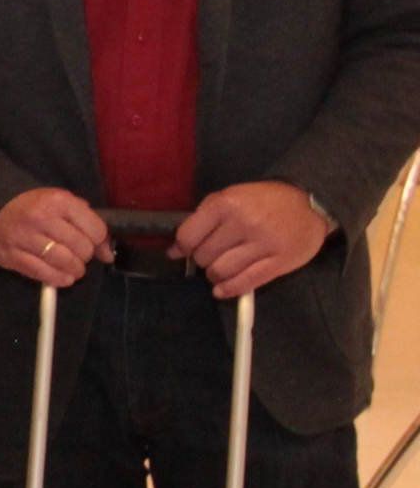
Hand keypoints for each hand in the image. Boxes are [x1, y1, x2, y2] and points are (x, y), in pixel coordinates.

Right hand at [0, 186, 112, 286]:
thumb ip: (86, 221)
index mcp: (58, 201)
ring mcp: (25, 238)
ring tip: (73, 269)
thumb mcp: (61, 203)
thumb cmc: (33, 207)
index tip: (94, 245)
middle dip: (85, 256)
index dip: (99, 241)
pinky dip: (58, 279)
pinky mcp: (12, 255)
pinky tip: (62, 277)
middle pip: (81, 248)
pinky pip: (42, 273)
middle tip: (78, 255)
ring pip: (64, 262)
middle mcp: (41, 218)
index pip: (95, 229)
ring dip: (74, 270)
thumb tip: (107, 253)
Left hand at [177, 180, 330, 297]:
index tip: (187, 250)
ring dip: (215, 275)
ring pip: (221, 272)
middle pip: (204, 256)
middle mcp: (244, 223)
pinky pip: (245, 283)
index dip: (183, 248)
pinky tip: (222, 289)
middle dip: (203, 260)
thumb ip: (201, 220)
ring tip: (220, 269)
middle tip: (212, 256)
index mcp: (227, 204)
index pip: (188, 237)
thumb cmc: (265, 200)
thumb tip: (174, 251)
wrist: (312, 203)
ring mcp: (263, 244)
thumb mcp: (231, 197)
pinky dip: (229, 289)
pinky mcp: (280, 262)